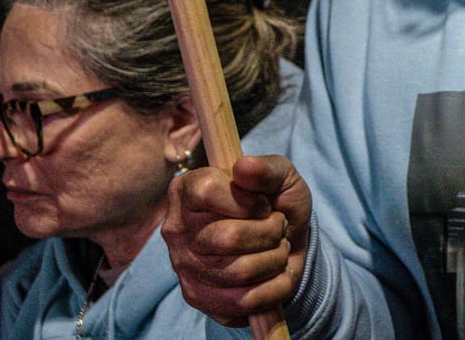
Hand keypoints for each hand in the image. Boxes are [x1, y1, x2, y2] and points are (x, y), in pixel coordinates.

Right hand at [163, 155, 312, 321]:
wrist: (287, 243)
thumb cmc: (277, 204)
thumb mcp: (283, 177)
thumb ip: (268, 168)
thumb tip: (244, 166)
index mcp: (187, 190)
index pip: (206, 191)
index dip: (247, 200)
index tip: (264, 204)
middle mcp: (176, 229)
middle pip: (227, 237)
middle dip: (270, 231)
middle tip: (276, 226)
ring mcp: (183, 267)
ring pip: (239, 271)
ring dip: (274, 258)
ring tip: (275, 247)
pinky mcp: (198, 298)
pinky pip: (246, 299)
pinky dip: (274, 285)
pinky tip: (270, 272)